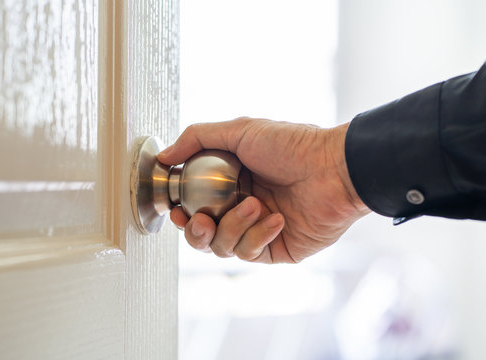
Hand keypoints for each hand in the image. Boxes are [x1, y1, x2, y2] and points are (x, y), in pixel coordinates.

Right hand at [158, 117, 370, 262]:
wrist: (335, 169)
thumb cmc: (293, 146)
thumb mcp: (240, 131)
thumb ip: (197, 138)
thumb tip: (164, 156)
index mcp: (230, 183)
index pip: (194, 205)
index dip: (181, 212)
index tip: (177, 209)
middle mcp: (241, 208)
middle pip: (203, 234)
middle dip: (196, 231)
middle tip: (200, 220)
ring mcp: (258, 230)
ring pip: (222, 247)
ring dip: (232, 227)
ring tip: (254, 205)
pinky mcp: (276, 249)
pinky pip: (250, 252)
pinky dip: (258, 235)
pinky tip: (277, 218)